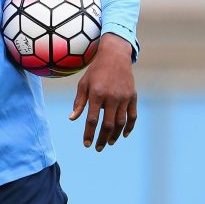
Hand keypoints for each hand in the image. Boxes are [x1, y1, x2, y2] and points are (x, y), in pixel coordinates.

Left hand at [69, 33, 136, 150]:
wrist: (115, 55)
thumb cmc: (96, 71)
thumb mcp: (83, 84)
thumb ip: (79, 102)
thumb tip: (72, 119)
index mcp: (96, 94)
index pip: (92, 120)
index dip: (89, 134)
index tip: (86, 144)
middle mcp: (111, 97)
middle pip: (107, 125)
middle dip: (102, 139)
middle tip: (98, 148)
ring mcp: (124, 97)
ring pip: (120, 122)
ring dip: (115, 135)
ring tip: (109, 142)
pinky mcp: (132, 96)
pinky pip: (132, 116)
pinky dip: (129, 127)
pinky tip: (123, 135)